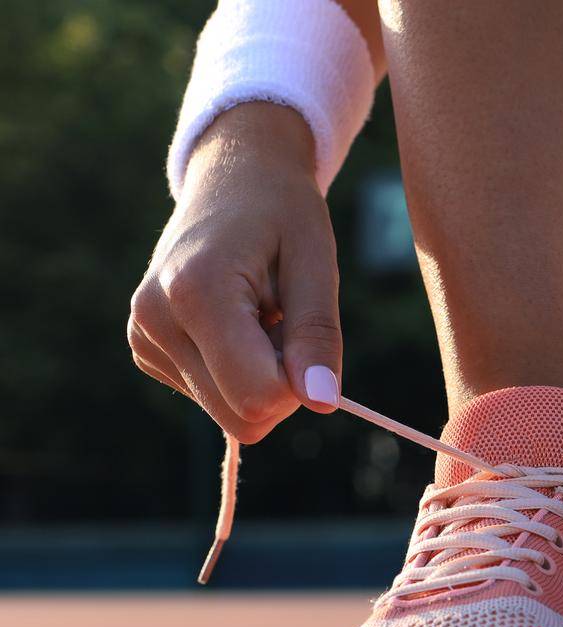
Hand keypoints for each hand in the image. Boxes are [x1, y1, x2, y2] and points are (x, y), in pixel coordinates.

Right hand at [128, 103, 341, 442]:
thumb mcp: (316, 263)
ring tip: (259, 313)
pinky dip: (239, 370)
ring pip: (229, 412)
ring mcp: (143, 338)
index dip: (300, 383)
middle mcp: (155, 320)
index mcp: (194, 292)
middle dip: (282, 385)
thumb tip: (321, 403)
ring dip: (261, 375)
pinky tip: (237, 321)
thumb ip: (318, 335)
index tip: (304, 333)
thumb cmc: (282, 213)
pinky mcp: (145, 350)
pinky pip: (213, 397)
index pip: (256, 396)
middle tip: (285, 322)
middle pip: (241, 415)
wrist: (232, 178)